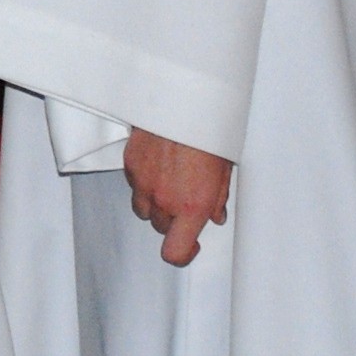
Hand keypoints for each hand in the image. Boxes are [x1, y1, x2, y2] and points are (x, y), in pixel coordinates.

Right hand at [122, 126, 233, 267]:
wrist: (183, 100)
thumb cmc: (208, 130)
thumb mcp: (224, 170)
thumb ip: (217, 199)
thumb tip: (215, 215)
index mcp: (191, 205)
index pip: (175, 251)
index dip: (183, 255)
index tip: (191, 246)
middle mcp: (164, 198)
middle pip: (161, 228)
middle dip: (173, 221)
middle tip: (187, 203)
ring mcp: (143, 182)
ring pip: (144, 209)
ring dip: (156, 204)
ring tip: (172, 183)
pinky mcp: (130, 165)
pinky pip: (135, 185)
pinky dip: (145, 182)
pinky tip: (160, 165)